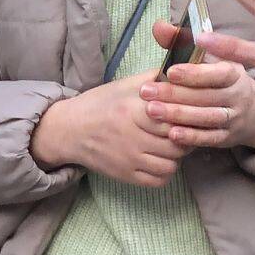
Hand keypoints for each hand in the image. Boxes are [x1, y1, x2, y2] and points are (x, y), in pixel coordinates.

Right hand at [31, 75, 183, 186]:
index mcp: (131, 111)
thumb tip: (180, 73)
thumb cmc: (98, 105)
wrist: (69, 130)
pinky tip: (160, 160)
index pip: (172, 118)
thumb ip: (151, 79)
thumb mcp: (122, 86)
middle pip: (176, 144)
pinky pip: (158, 181)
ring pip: (171, 165)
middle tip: (183, 130)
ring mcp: (129, 160)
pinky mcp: (125, 176)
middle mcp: (131, 137)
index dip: (184, 116)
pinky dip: (165, 172)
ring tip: (171, 146)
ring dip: (176, 157)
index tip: (186, 113)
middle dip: (184, 137)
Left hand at [143, 30, 254, 151]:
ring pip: (207, 118)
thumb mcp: (211, 58)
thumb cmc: (223, 78)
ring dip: (179, 115)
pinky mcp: (228, 137)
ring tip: (152, 110)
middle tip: (146, 91)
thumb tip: (158, 26)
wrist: (254, 111)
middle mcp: (237, 96)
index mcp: (234, 72)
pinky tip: (171, 134)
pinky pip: (210, 139)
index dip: (195, 73)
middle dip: (175, 94)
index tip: (170, 71)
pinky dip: (191, 137)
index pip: (218, 73)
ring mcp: (234, 118)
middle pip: (206, 96)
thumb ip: (183, 42)